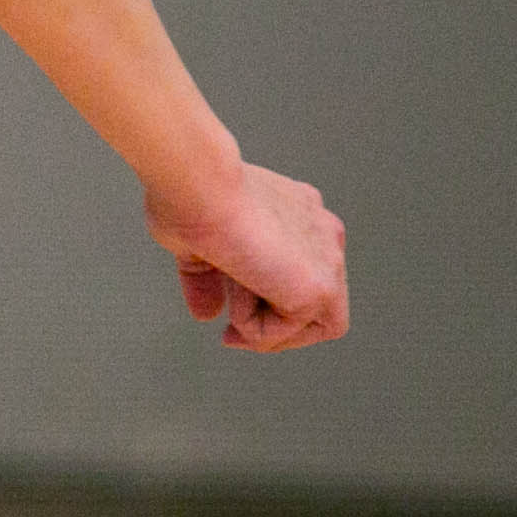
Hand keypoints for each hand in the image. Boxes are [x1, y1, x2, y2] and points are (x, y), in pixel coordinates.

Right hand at [148, 158, 346, 351]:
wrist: (198, 182)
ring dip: (266, 328)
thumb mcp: (198, 245)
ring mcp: (328, 260)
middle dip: (277, 325)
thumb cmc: (188, 196)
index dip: (271, 299)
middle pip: (323, 303)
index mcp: (300, 215)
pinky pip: (289, 329)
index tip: (230, 308)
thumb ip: (209, 281)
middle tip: (233, 334)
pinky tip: (233, 294)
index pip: (304, 270)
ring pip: (317, 323)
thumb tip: (206, 313)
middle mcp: (324, 234)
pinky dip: (254, 326)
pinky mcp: (319, 287)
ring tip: (230, 311)